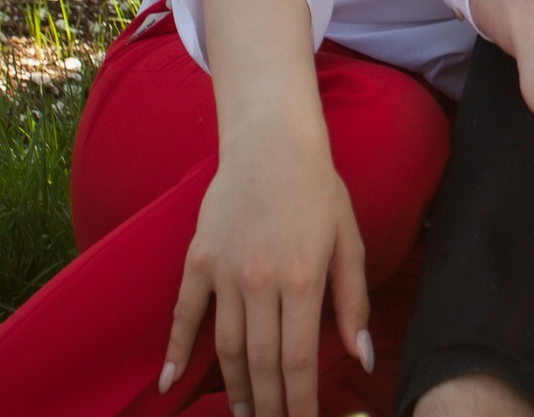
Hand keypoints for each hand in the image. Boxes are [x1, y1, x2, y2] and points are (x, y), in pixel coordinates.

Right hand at [162, 123, 370, 416]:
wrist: (272, 144)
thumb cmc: (319, 192)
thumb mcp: (350, 242)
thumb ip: (354, 303)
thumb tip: (362, 358)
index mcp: (304, 279)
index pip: (300, 360)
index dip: (301, 400)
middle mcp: (261, 281)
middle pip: (261, 363)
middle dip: (270, 404)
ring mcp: (224, 272)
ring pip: (225, 347)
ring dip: (234, 388)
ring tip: (244, 413)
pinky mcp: (198, 260)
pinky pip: (183, 314)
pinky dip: (175, 350)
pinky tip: (171, 382)